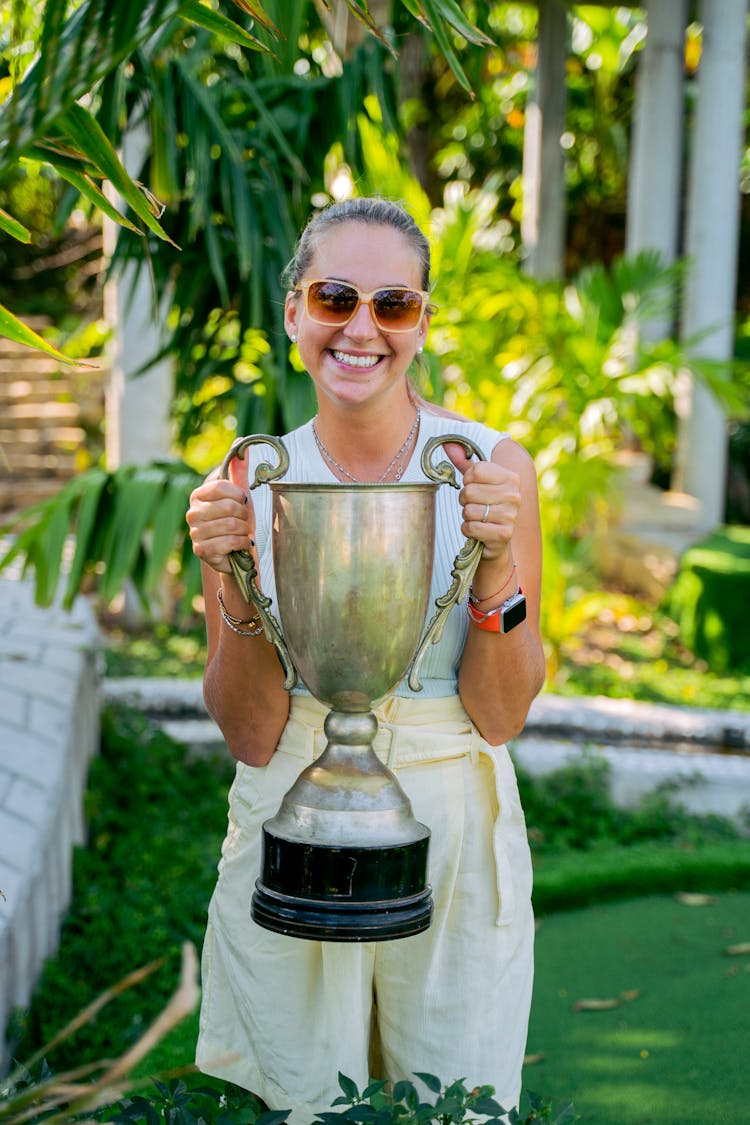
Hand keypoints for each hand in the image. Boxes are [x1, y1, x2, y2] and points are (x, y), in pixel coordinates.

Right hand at [186, 453, 254, 575]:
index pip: (222, 486)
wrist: (236, 551)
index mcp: (198, 494)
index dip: (240, 495)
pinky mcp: (200, 550)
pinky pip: (227, 542)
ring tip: (242, 533)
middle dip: (244, 516)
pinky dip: (240, 544)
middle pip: (229, 507)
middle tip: (244, 521)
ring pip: (231, 525)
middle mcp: (192, 512)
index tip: (244, 501)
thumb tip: (240, 442)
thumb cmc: (238, 520)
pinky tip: (240, 544)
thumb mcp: (240, 493)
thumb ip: (239, 468)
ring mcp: (194, 532)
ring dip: (244, 531)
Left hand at [443, 441, 519, 563]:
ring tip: (478, 518)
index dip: (467, 481)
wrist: (497, 541)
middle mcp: (514, 495)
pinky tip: (477, 531)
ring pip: (468, 511)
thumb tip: (448, 443)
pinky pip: (471, 527)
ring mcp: (511, 515)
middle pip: (469, 491)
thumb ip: (464, 462)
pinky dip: (468, 530)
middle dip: (464, 501)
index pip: (475, 471)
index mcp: (510, 478)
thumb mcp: (477, 482)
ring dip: (466, 517)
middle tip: (474, 506)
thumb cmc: (485, 507)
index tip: (473, 487)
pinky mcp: (504, 534)